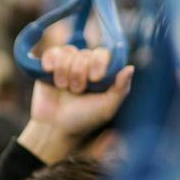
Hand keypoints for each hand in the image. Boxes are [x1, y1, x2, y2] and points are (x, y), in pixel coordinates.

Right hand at [20, 46, 133, 164]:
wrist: (55, 128)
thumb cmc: (83, 120)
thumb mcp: (107, 108)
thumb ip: (121, 89)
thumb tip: (130, 68)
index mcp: (101, 73)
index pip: (103, 54)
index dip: (98, 62)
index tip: (95, 79)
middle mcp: (85, 66)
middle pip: (85, 53)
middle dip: (79, 72)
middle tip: (76, 91)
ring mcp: (67, 65)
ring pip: (68, 52)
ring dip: (64, 71)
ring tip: (63, 87)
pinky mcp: (49, 67)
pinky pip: (52, 53)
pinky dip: (51, 60)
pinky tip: (49, 71)